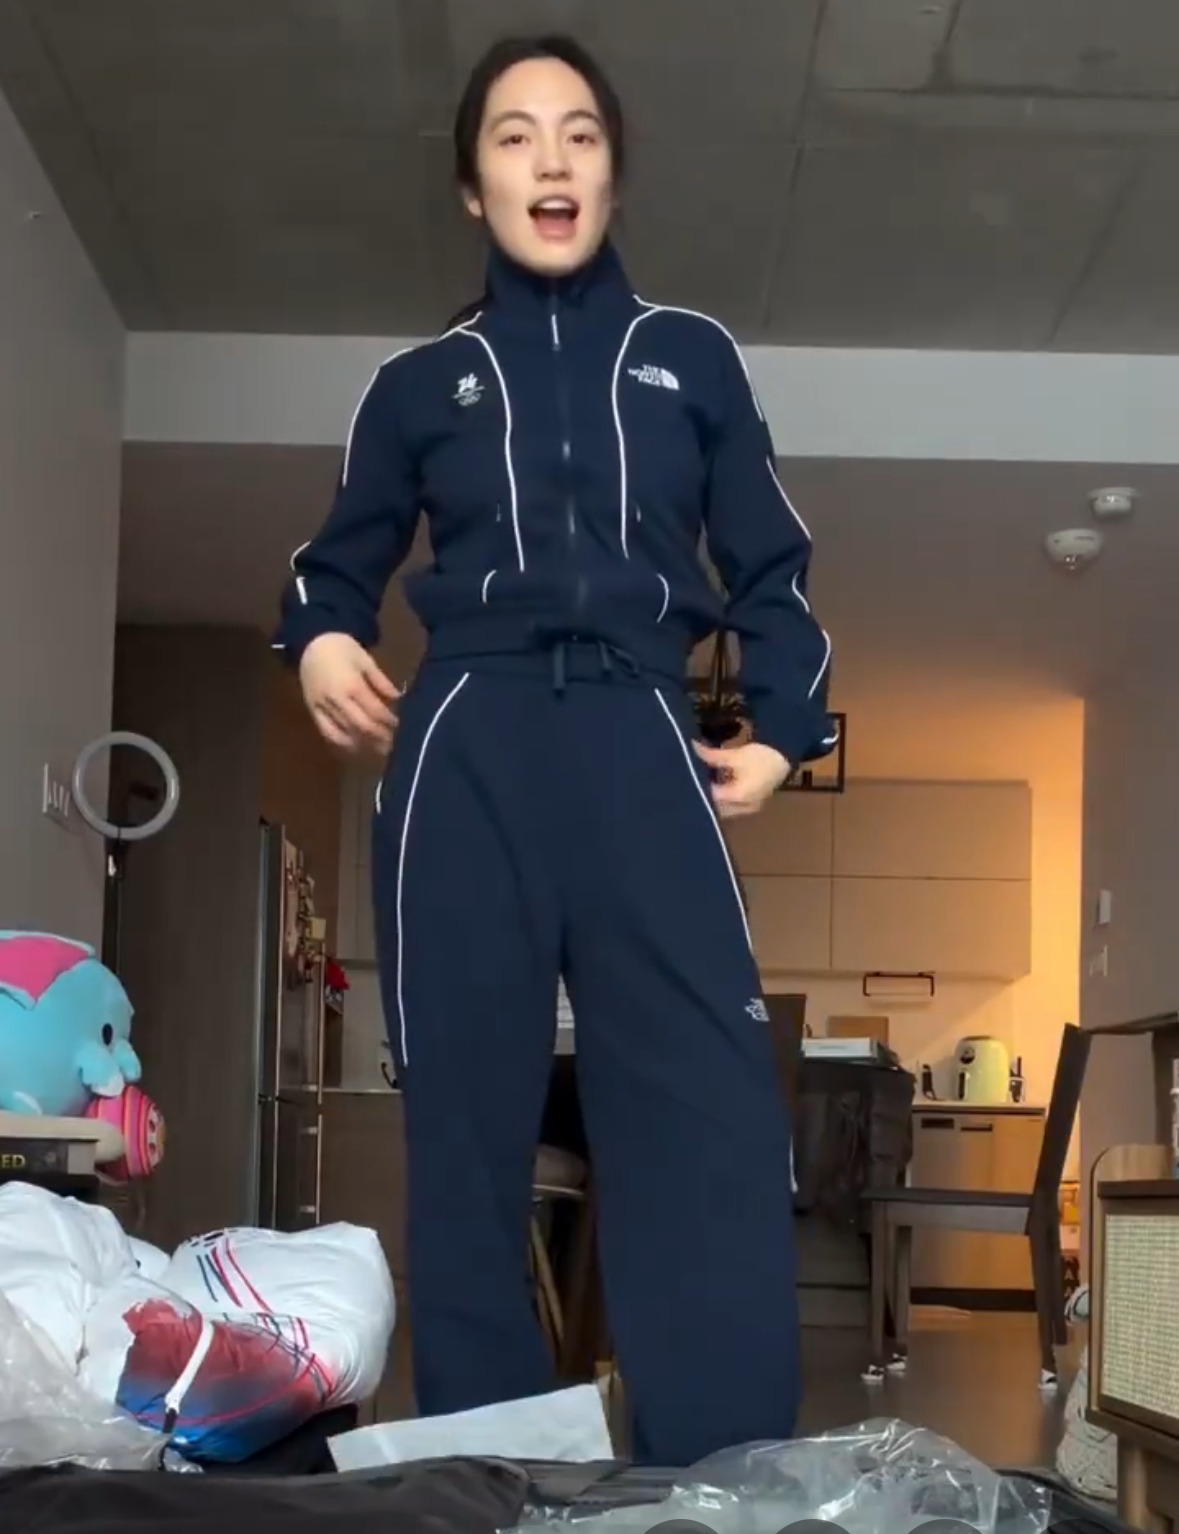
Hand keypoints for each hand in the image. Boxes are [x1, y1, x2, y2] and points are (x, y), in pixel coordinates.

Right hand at [299, 633, 399, 756]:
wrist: (310, 643)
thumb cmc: (341, 648)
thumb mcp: (365, 660)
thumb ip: (381, 681)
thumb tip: (398, 698)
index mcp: (352, 685)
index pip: (375, 711)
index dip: (390, 721)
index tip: (402, 727)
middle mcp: (337, 700)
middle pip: (362, 725)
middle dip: (380, 736)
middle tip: (396, 744)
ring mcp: (323, 708)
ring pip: (346, 732)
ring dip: (365, 743)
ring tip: (380, 749)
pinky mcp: (313, 711)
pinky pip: (328, 732)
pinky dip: (343, 742)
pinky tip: (356, 747)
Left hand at [693, 740, 791, 818]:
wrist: (787, 754)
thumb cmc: (762, 755)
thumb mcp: (735, 755)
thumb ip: (712, 755)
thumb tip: (692, 747)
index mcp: (737, 797)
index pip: (709, 797)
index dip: (697, 786)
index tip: (688, 775)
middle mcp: (743, 807)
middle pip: (717, 806)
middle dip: (706, 794)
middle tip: (694, 780)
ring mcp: (750, 806)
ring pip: (726, 806)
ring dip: (716, 795)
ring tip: (705, 780)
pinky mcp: (755, 801)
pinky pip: (735, 804)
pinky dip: (726, 795)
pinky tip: (719, 782)